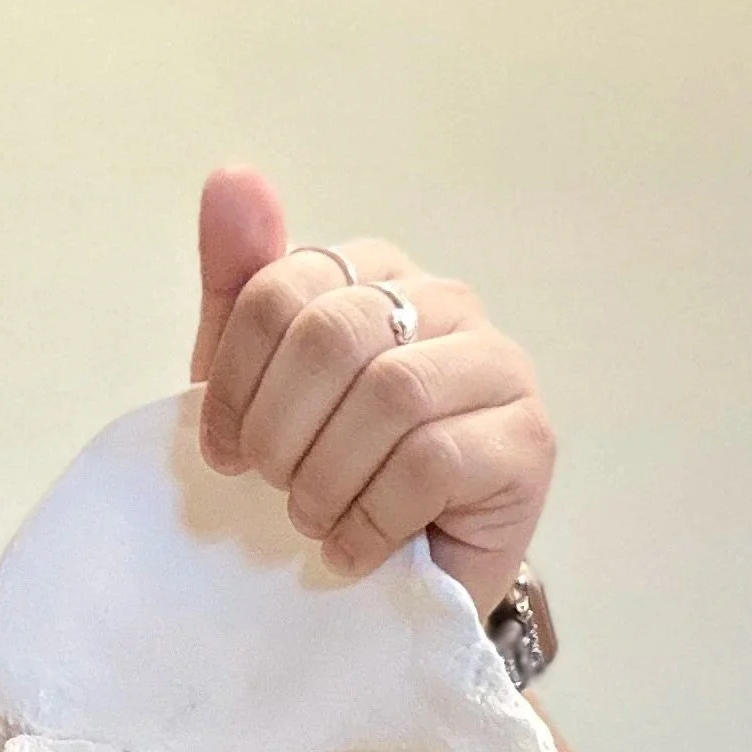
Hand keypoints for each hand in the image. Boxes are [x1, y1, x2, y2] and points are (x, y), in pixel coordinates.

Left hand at [188, 166, 554, 618]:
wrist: (401, 575)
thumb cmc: (328, 472)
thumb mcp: (258, 385)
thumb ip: (241, 287)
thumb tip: (230, 176)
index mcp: (376, 274)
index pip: (280, 289)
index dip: (234, 382)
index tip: (223, 451)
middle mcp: (447, 301)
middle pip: (333, 336)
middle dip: (281, 430)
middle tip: (273, 488)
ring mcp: (498, 366)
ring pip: (389, 397)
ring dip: (325, 479)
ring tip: (315, 520)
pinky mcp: (528, 440)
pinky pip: (432, 463)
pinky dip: (371, 519)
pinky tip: (354, 547)